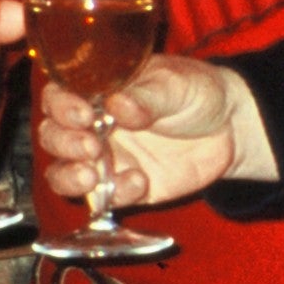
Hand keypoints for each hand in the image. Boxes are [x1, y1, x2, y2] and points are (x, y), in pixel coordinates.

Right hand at [37, 54, 270, 211]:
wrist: (231, 127)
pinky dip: (115, 195)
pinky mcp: (124, 188)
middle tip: (93, 147)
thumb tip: (119, 105)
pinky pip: (104, 199)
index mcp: (96, 91)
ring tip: (93, 177)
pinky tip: (139, 182)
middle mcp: (91, 125)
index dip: (62, 107)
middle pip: (52, 137)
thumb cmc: (195, 92)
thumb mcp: (174, 84)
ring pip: (63, 173)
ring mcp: (105, 159)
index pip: (58, 96)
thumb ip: (146, 96)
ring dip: (70, 177)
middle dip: (64, 144)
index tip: (84, 114)